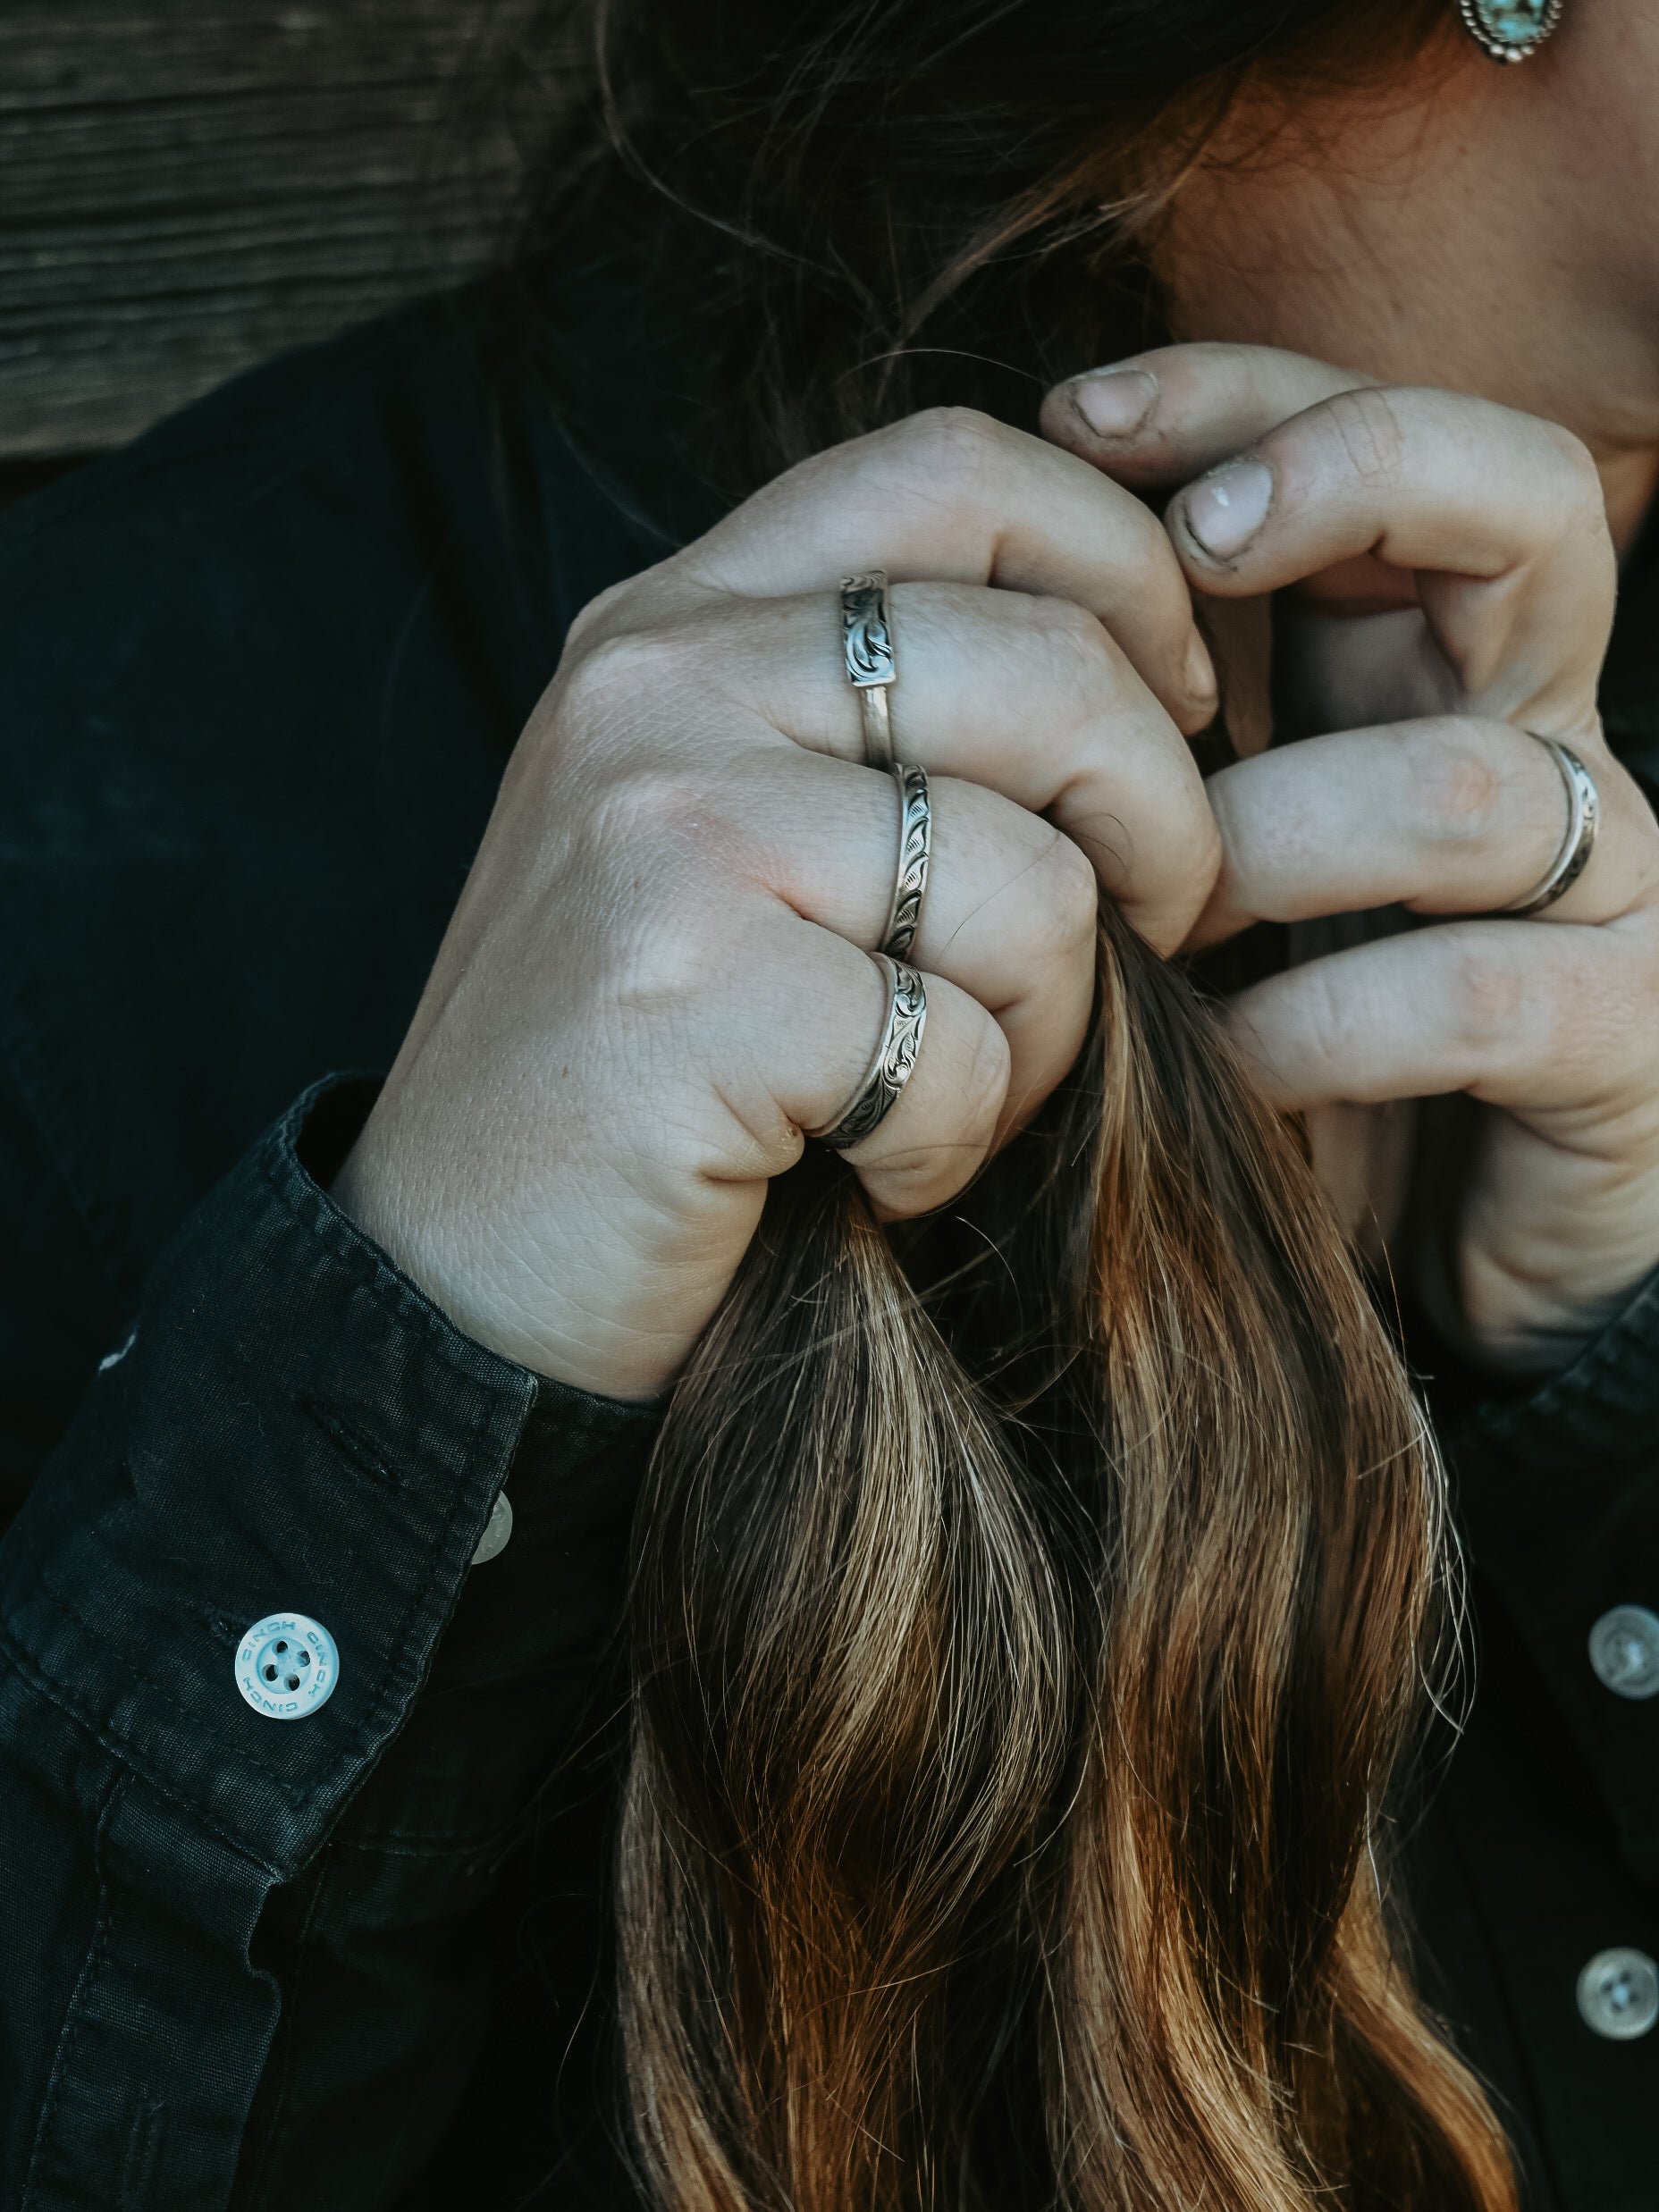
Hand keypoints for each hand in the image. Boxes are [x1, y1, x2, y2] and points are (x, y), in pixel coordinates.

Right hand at [333, 410, 1223, 1398]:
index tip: (1182, 708)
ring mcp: (665, 828)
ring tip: (950, 1094)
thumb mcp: (736, 831)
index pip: (952, 473)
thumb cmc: (648, 1058)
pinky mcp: (686, 992)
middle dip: (1164, 825)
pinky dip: (952, 1143)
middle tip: (1152, 934)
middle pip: (1048, 666)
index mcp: (678, 619)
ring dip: (1047, 1029)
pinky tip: (867, 1170)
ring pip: (1033, 881)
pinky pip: (957, 1049)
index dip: (1125, 566)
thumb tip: (1168, 688)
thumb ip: (877, 722)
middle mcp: (658, 685)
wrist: (458, 1267)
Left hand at [1045, 346, 1658, 1370]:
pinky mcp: (1626, 1040)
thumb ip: (1120, 753)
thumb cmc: (1260, 1051)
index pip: (1388, 453)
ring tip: (1155, 919)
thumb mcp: (1177, 872)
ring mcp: (1603, 889)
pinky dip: (1315, 1028)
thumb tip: (935, 626)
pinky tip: (1223, 1068)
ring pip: (1471, 779)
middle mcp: (1532, 742)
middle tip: (1192, 535)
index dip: (1254, 399)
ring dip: (1275, 838)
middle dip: (1356, 476)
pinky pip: (1473, 990)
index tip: (1077, 420)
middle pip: (1531, 508)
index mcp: (1417, 681)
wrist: (1411, 1272)